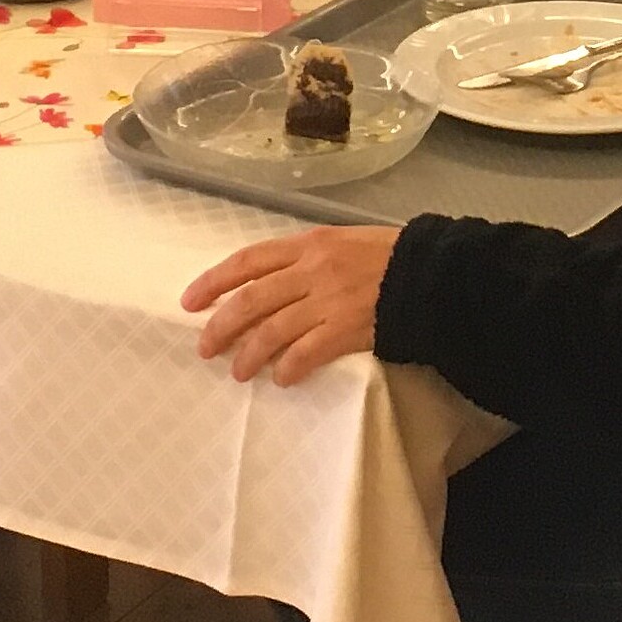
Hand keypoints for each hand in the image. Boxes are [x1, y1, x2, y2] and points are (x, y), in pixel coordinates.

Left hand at [183, 226, 402, 384]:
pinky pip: (306, 353)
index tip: (190, 302)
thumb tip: (272, 282)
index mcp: (309, 243)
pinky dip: (288, 367)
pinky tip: (280, 379)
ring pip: (272, 330)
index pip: (248, 261)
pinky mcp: (346, 330)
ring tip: (238, 372)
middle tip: (204, 347)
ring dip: (249, 354)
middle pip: (252, 299)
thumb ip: (307, 258)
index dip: (214, 281)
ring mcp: (328, 301)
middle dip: (221, 325)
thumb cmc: (388, 255)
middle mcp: (312, 270)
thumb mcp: (342, 241)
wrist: (431, 274)